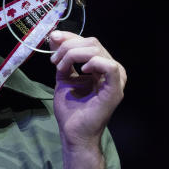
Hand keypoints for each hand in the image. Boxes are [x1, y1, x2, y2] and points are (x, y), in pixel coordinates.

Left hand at [48, 31, 126, 147]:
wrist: (73, 132)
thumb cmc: (71, 109)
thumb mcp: (63, 76)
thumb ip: (62, 57)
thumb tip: (55, 36)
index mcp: (101, 66)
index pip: (88, 42)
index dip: (70, 36)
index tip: (53, 38)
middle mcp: (112, 69)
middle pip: (92, 42)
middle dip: (68, 47)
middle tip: (54, 61)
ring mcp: (116, 79)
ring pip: (96, 50)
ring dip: (73, 54)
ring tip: (61, 68)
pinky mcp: (115, 90)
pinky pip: (109, 66)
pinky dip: (93, 63)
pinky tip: (82, 70)